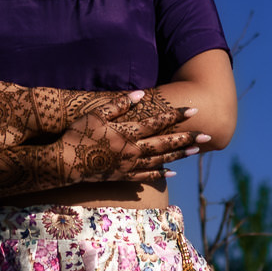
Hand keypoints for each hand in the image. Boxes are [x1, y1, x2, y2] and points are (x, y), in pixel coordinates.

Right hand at [49, 113, 199, 184]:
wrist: (65, 164)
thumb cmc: (78, 135)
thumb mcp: (96, 114)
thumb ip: (118, 104)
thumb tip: (140, 94)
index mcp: (128, 132)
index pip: (158, 122)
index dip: (176, 115)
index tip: (193, 110)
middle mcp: (133, 150)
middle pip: (166, 143)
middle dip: (187, 138)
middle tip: (206, 135)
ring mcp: (129, 165)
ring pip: (161, 159)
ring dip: (180, 155)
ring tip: (197, 151)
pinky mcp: (124, 176)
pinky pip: (147, 175)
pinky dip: (161, 172)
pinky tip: (173, 171)